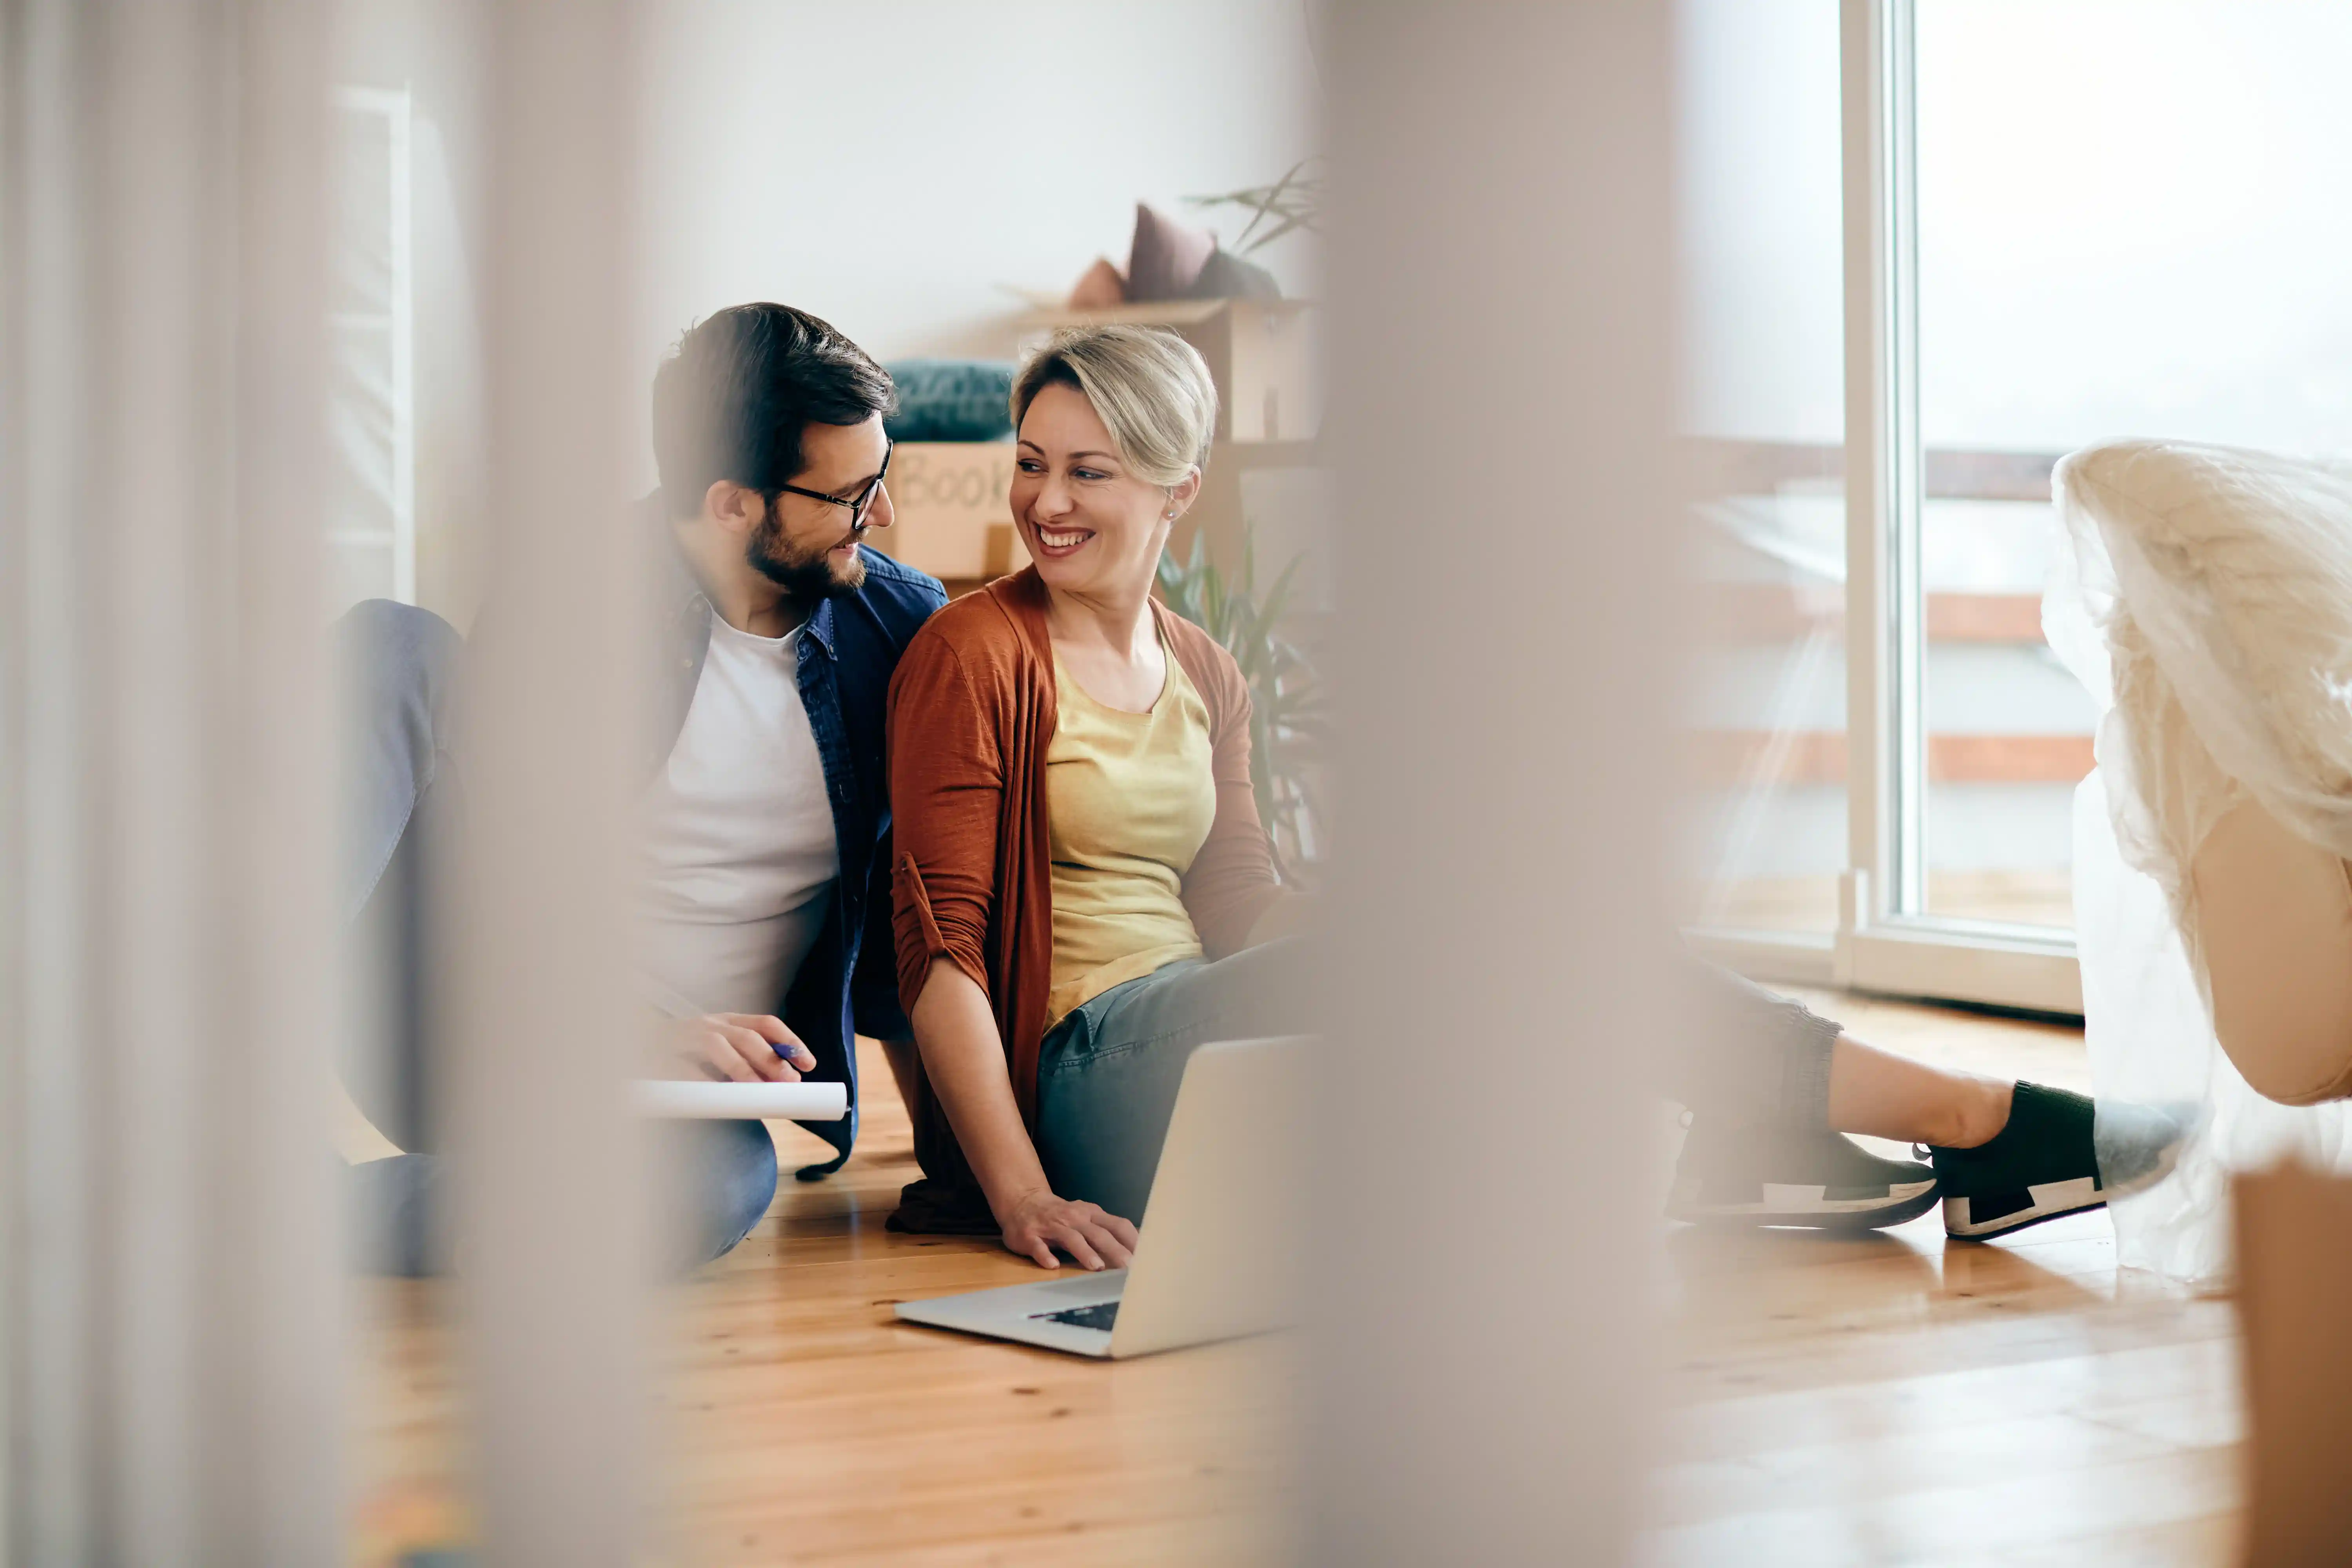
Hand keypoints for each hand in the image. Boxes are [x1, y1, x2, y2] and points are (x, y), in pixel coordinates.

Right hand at [660, 1013, 815, 1083]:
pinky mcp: (662, 1054)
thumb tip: (780, 1087)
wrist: (633, 1044)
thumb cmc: (684, 1054)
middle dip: (772, 1059)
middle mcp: (709, 1024)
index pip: (766, 1024)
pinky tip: (717, 1094)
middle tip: (790, 1081)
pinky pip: (685, 1066)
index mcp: (727, 1021)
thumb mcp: (719, 1053)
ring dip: (742, 1069)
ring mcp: (685, 1036)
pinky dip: (703, 1080)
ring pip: (719, 1047)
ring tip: (758, 1089)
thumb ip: (745, 1064)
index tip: (809, 1063)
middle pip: (747, 1037)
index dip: (790, 1042)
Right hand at [997, 1188, 1137, 1271]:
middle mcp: (1074, 1218)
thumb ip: (1104, 1231)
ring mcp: (1051, 1226)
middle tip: (1129, 1266)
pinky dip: (1045, 1255)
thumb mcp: (1085, 1217)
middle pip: (1098, 1233)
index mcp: (1090, 1214)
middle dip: (1115, 1250)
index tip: (1146, 1256)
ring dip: (1085, 1252)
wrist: (1023, 1201)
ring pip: (1071, 1238)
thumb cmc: (1060, 1215)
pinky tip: (1052, 1265)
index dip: (1132, 1240)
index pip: (1117, 1225)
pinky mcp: (1030, 1235)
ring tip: (1097, 1266)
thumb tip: (1133, 1249)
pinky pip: (1039, 1246)